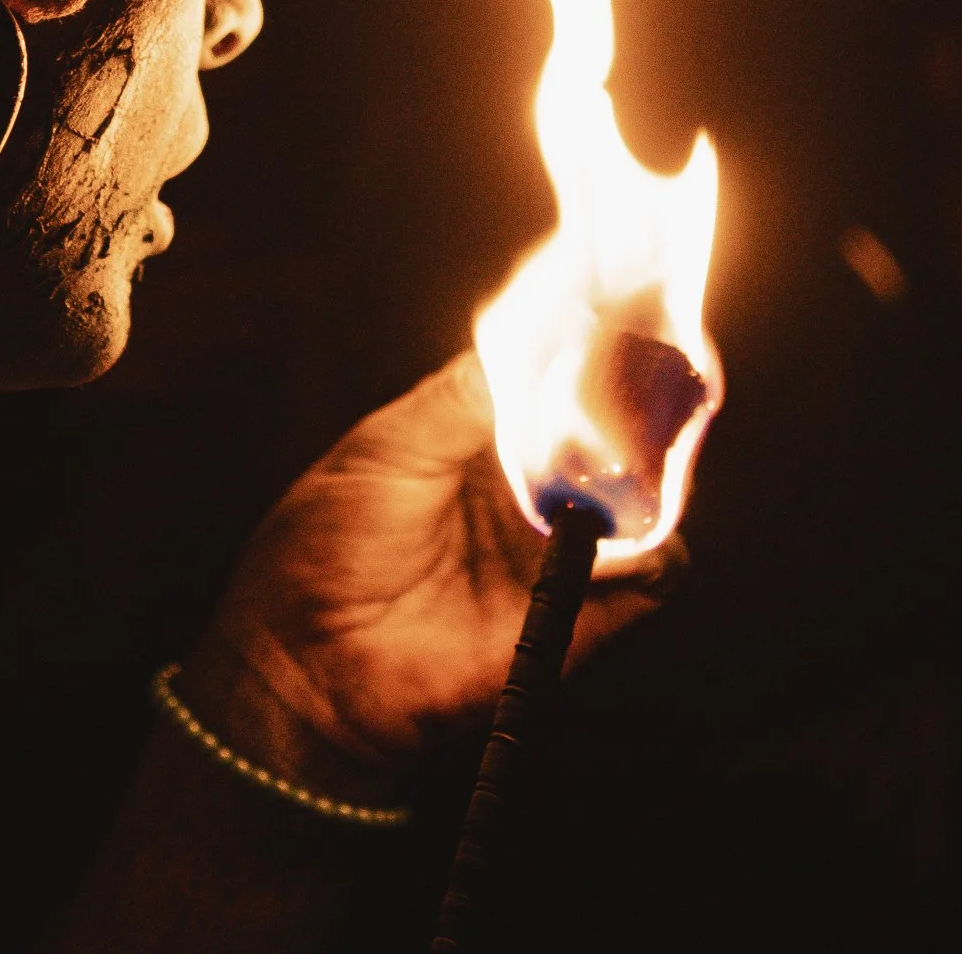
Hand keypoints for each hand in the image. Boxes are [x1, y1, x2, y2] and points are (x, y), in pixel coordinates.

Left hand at [182, 352, 669, 795]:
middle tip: (639, 366)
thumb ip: (470, 395)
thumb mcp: (389, 446)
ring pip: (653, 490)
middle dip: (643, 392)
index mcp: (490, 435)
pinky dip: (655, 547)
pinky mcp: (584, 616)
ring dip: (655, 462)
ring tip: (620, 448)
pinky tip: (619, 527)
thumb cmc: (324, 548)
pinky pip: (654, 575)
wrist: (306, 661)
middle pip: (624, 426)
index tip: (626, 298)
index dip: (601, 340)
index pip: (567, 373)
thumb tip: (547, 327)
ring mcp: (565, 547)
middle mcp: (538, 486)